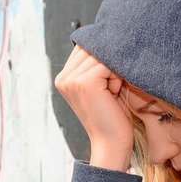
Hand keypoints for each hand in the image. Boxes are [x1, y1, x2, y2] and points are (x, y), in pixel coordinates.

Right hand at [55, 45, 132, 170]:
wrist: (111, 144)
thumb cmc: (113, 117)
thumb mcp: (103, 86)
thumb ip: (99, 65)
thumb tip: (110, 37)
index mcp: (64, 78)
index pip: (85, 48)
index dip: (103, 58)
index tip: (111, 80)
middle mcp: (63, 78)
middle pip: (93, 49)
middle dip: (109, 64)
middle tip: (113, 89)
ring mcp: (71, 80)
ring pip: (101, 56)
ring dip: (115, 71)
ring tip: (113, 93)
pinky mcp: (84, 82)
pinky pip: (107, 64)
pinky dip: (117, 77)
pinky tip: (115, 94)